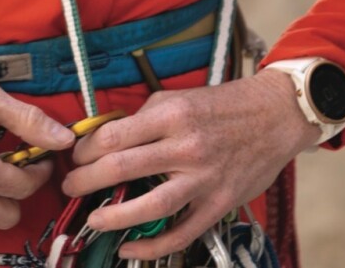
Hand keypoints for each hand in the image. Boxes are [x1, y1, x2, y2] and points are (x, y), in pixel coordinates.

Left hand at [62, 71, 319, 257]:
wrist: (274, 116)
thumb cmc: (223, 105)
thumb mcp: (179, 98)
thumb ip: (146, 117)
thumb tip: (110, 136)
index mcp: (172, 114)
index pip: (115, 135)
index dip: (87, 149)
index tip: (76, 155)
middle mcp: (186, 146)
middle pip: (123, 167)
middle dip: (87, 180)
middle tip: (70, 186)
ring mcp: (204, 178)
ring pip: (150, 205)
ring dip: (115, 216)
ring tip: (94, 219)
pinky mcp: (219, 203)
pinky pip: (182, 231)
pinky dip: (154, 244)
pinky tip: (132, 246)